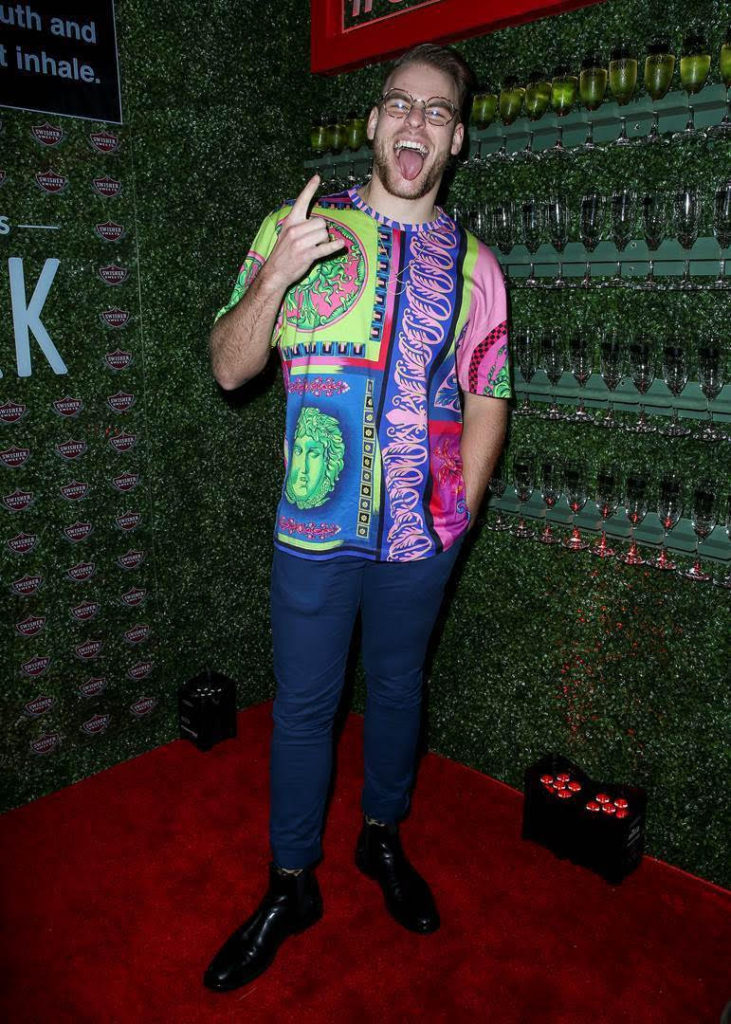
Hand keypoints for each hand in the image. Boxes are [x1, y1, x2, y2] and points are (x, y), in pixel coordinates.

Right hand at [265, 175, 344, 289]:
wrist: (275, 272)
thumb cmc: (284, 253)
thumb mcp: (287, 234)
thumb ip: (300, 225)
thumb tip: (319, 223)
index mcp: (291, 222)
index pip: (301, 201)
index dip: (310, 189)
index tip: (317, 177)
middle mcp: (295, 230)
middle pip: (321, 222)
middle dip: (322, 231)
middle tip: (316, 240)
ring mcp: (301, 243)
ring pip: (324, 233)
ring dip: (325, 241)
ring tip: (316, 248)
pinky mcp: (307, 255)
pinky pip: (325, 248)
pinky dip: (334, 246)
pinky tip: (340, 245)